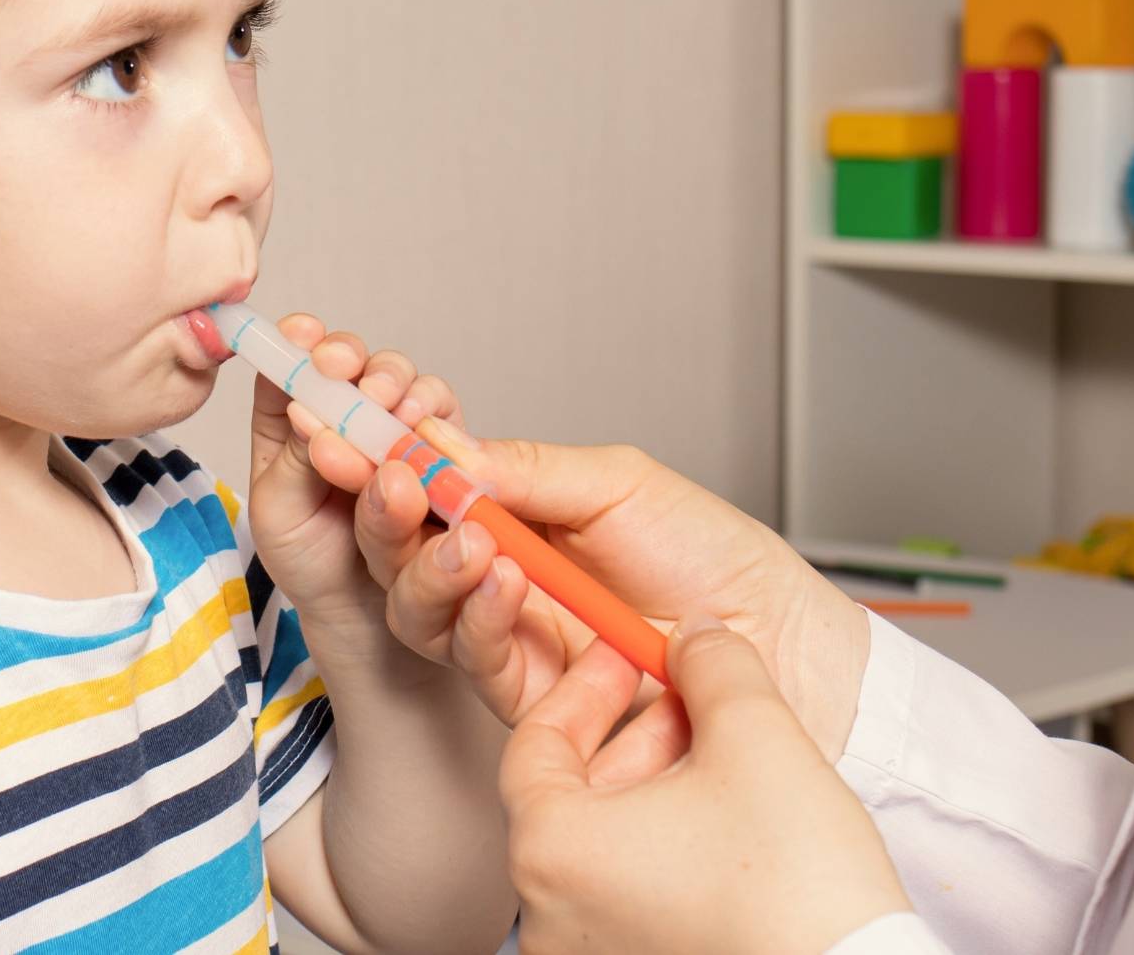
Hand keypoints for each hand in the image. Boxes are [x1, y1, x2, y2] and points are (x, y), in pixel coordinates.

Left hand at [246, 312, 467, 642]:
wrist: (362, 616)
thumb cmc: (308, 561)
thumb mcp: (281, 512)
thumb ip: (295, 459)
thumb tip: (307, 409)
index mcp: (288, 418)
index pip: (289, 361)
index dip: (297, 340)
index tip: (303, 337)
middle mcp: (342, 411)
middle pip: (348, 359)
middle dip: (348, 357)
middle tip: (344, 372)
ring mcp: (391, 425)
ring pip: (397, 378)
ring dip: (392, 382)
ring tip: (386, 406)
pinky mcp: (436, 445)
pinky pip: (439, 414)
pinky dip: (430, 411)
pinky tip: (419, 426)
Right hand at [373, 417, 870, 760]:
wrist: (783, 640)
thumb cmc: (714, 558)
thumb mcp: (618, 483)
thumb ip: (524, 467)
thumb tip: (438, 443)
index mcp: (510, 516)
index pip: (418, 488)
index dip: (378, 462)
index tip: (350, 432)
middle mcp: (495, 576)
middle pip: (396, 551)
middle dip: (380, 512)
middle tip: (388, 480)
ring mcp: (506, 638)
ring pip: (417, 610)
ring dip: (426, 566)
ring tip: (465, 534)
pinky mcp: (527, 700)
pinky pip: (473, 660)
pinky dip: (478, 615)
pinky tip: (503, 580)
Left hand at [500, 620, 909, 954]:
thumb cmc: (799, 891)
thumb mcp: (756, 737)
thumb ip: (713, 665)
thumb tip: (697, 636)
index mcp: (550, 851)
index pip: (535, 741)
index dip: (587, 688)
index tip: (626, 659)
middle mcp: (549, 915)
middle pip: (569, 795)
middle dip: (632, 736)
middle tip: (686, 704)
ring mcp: (588, 954)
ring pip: (602, 847)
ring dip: (652, 791)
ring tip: (721, 761)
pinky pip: (626, 897)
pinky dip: (659, 852)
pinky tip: (723, 826)